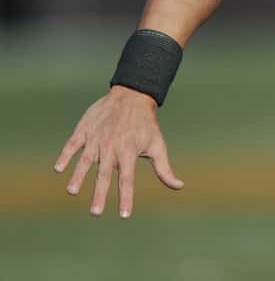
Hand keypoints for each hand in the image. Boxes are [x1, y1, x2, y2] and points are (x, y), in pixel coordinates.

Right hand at [54, 86, 183, 217]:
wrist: (132, 95)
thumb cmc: (146, 125)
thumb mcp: (158, 145)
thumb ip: (164, 169)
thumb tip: (179, 186)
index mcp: (129, 152)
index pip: (127, 179)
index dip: (126, 197)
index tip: (124, 215)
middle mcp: (112, 147)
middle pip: (105, 174)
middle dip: (100, 194)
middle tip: (96, 212)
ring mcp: (96, 138)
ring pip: (86, 159)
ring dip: (78, 175)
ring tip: (72, 191)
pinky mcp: (85, 129)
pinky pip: (73, 144)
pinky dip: (65, 155)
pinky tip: (59, 168)